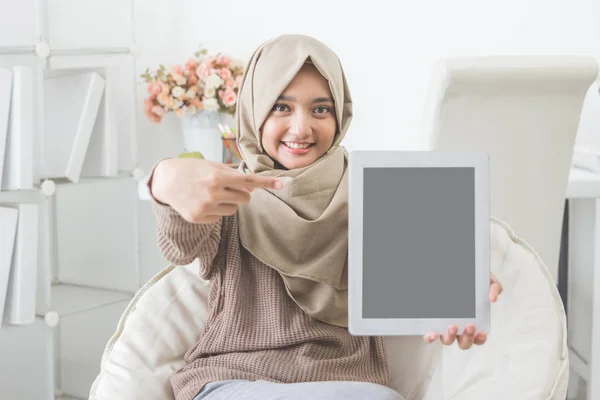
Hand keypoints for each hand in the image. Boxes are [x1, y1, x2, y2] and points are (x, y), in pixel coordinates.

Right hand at [151, 158, 282, 223]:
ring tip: (213, 194)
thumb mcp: (212, 166)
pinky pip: (220, 217)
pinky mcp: (199, 218)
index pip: (249, 180)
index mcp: (217, 177)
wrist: (165, 181)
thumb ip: (233, 175)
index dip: (267, 183)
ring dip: (229, 202)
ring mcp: (205, 207)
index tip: (283, 184)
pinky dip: (216, 210)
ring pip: (233, 209)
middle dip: (242, 193)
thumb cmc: (191, 170)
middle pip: (245, 198)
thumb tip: (253, 187)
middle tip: (229, 187)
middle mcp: (213, 193)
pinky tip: (203, 201)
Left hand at [423, 273, 502, 348]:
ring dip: (450, 337)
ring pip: (447, 340)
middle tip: (470, 325)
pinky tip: (433, 333)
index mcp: (473, 321)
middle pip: (464, 342)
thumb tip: (493, 298)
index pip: (477, 337)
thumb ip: (494, 287)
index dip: (480, 339)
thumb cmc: (472, 280)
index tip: (481, 333)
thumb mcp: (485, 280)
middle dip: (467, 338)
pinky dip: (431, 337)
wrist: (457, 271)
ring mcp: (445, 326)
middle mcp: (459, 327)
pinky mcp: (432, 322)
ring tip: (452, 326)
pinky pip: (430, 335)